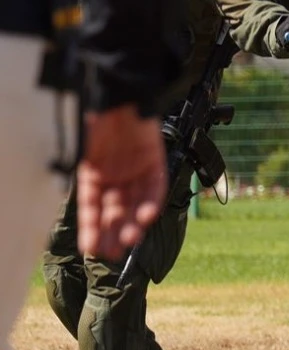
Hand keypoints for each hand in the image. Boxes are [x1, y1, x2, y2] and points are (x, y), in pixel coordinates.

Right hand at [77, 105, 167, 259]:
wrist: (120, 94)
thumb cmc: (95, 119)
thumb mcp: (79, 151)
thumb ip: (79, 176)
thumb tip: (72, 200)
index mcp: (93, 174)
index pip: (91, 208)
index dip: (91, 229)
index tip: (90, 249)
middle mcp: (115, 176)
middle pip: (114, 211)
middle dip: (112, 233)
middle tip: (112, 254)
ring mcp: (135, 170)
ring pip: (135, 204)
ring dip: (132, 223)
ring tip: (128, 242)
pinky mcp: (155, 161)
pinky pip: (155, 187)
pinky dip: (152, 202)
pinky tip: (145, 217)